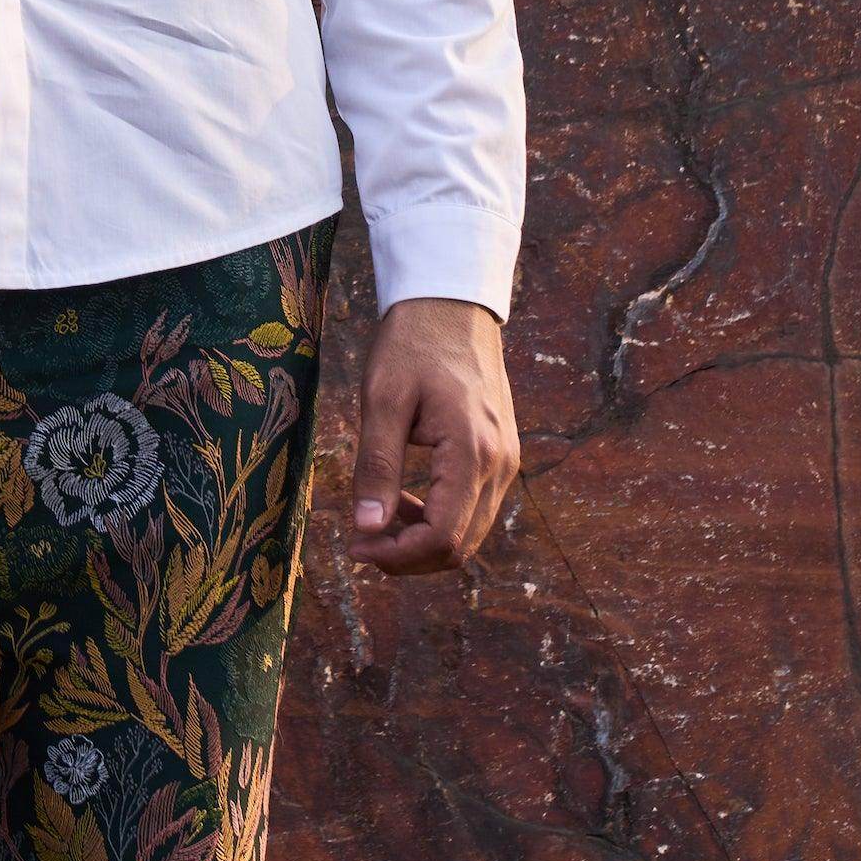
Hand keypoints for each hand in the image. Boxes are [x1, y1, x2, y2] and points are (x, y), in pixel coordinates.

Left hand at [350, 297, 517, 573]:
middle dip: (408, 556)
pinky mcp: (501, 455)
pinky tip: (405, 500)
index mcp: (472, 452)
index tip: (355, 547)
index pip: (443, 537)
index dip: (398, 555)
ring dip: (423, 540)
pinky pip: (475, 508)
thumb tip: (365, 529)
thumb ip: (377, 467)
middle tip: (360, 542)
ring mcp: (506, 461)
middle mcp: (500, 464)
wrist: (451, 304)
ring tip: (377, 519)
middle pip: (461, 546)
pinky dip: (440, 518)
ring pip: (470, 532)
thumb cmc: (412, 343)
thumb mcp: (382, 399)